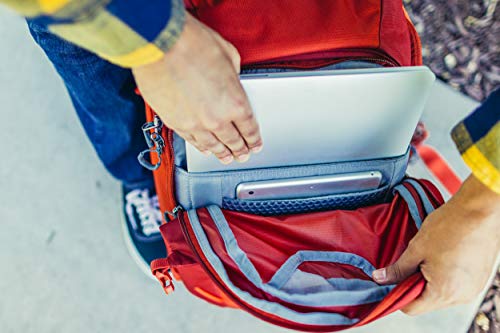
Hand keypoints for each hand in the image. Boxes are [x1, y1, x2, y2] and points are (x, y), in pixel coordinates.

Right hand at [133, 12, 262, 163]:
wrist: (159, 44)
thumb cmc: (191, 44)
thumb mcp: (228, 55)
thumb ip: (233, 75)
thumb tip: (231, 80)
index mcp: (235, 102)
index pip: (249, 128)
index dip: (254, 139)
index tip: (255, 144)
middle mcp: (216, 118)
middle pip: (232, 141)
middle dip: (240, 149)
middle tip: (243, 154)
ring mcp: (194, 123)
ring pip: (211, 145)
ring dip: (221, 153)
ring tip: (226, 157)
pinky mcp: (174, 122)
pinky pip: (191, 140)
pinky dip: (200, 146)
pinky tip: (204, 148)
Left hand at [373, 175, 499, 314]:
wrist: (480, 210)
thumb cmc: (449, 226)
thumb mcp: (416, 249)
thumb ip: (397, 269)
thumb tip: (379, 279)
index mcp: (444, 292)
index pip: (411, 308)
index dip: (396, 294)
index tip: (392, 279)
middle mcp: (461, 296)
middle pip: (426, 302)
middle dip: (413, 284)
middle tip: (412, 261)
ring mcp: (473, 289)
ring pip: (441, 294)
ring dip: (430, 280)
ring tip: (430, 256)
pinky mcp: (479, 280)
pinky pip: (456, 286)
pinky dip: (445, 276)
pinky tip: (443, 256)